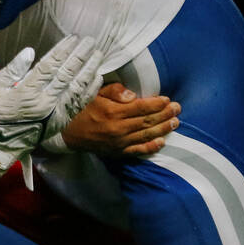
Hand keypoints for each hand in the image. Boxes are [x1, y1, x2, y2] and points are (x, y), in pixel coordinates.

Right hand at [0, 35, 102, 179]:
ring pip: (78, 88)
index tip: (74, 38)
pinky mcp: (61, 122)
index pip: (50, 66)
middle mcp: (44, 102)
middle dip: (81, 55)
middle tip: (91, 41)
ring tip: (98, 55)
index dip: (63, 50)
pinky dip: (90, 90)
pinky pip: (79, 104)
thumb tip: (30, 51)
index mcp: (26, 92)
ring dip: (89, 70)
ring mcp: (55, 114)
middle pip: (67, 74)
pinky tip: (97, 77)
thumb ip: (12, 69)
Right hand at [55, 83, 180, 156]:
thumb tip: (133, 95)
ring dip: (163, 129)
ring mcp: (119, 143)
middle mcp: (118, 129)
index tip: (167, 99)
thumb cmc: (81, 108)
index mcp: (113, 112)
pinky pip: (137, 151)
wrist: (66, 132)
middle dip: (165, 114)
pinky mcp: (117, 152)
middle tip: (178, 109)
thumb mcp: (94, 93)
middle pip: (147, 121)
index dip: (156, 103)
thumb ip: (114, 92)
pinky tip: (162, 142)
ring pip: (146, 136)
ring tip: (175, 123)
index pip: (141, 107)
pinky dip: (151, 147)